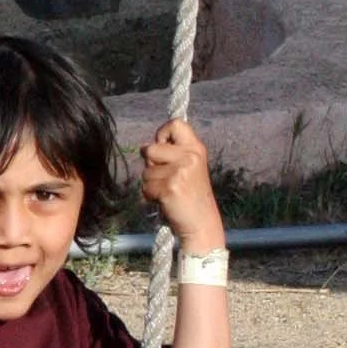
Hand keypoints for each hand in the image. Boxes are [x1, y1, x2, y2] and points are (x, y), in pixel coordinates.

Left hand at [139, 119, 224, 255]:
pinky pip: (145, 187)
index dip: (162, 134)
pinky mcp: (170, 187)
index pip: (175, 124)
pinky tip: (166, 201)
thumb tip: (144, 147)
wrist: (202, 224)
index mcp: (196, 148)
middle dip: (151, 164)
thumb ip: (172, 154)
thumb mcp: (189, 167)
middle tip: (165, 178)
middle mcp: (190, 156)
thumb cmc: (191, 196)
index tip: (163, 148)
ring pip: (146, 171)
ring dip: (151, 184)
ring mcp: (180, 172)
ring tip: (168, 192)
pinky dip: (150, 196)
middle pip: (150, 149)